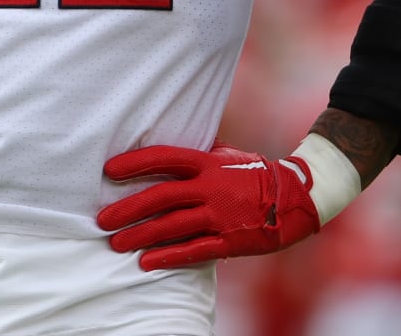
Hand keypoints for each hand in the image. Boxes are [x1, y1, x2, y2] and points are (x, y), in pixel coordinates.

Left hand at [97, 141, 321, 269]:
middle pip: (161, 196)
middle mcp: (212, 187)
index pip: (165, 158)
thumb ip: (201, 152)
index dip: (135, 164)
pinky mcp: (230, 241)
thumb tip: (175, 139)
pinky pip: (194, 250)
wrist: (298, 198)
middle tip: (102, 220)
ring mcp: (221, 215)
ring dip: (141, 235)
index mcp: (209, 163)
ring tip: (116, 244)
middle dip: (128, 208)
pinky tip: (146, 262)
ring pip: (173, 225)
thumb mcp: (229, 155)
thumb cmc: (257, 174)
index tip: (109, 171)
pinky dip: (169, 256)